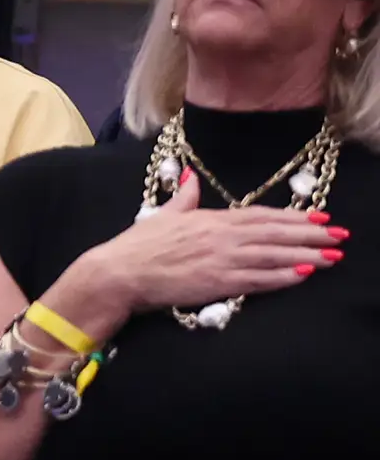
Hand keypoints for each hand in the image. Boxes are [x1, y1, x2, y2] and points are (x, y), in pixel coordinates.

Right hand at [76, 171, 345, 322]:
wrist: (119, 272)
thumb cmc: (138, 246)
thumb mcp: (163, 215)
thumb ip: (184, 197)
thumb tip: (192, 176)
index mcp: (210, 219)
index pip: (260, 215)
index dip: (293, 216)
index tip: (320, 217)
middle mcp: (221, 236)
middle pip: (275, 233)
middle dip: (310, 234)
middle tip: (340, 235)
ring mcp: (221, 259)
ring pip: (274, 255)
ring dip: (306, 255)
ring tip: (333, 256)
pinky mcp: (218, 282)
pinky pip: (258, 279)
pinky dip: (283, 276)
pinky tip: (303, 274)